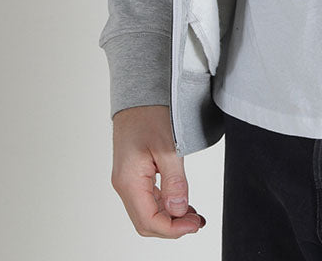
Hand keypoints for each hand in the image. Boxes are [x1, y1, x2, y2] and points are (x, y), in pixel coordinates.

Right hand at [110, 105, 205, 237]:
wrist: (138, 93)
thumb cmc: (149, 112)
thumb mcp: (168, 145)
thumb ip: (174, 181)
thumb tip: (180, 211)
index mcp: (129, 181)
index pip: (149, 221)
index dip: (173, 229)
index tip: (195, 225)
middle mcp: (125, 184)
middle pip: (146, 222)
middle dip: (172, 227)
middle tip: (197, 222)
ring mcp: (128, 179)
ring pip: (146, 212)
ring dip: (169, 218)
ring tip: (193, 216)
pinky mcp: (134, 173)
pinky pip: (147, 199)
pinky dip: (164, 206)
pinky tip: (180, 203)